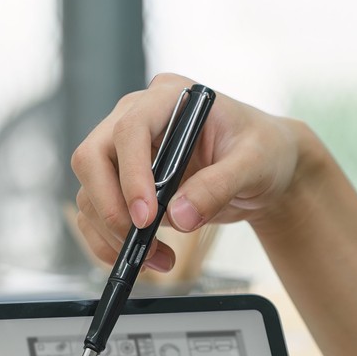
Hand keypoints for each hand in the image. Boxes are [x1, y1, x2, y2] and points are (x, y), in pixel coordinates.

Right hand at [72, 74, 304, 275]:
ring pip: (90, 191)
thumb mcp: (255, 163)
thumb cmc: (263, 150)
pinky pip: (97, 214)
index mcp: (169, 98)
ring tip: (157, 257)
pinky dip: (111, 243)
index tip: (147, 216)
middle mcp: (137, 119)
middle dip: (110, 207)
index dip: (131, 174)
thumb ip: (219, 185)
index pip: (129, 129)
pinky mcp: (123, 184)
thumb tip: (180, 216)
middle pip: (92, 157)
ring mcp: (126, 152)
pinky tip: (144, 258)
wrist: (266, 169)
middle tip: (141, 238)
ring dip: (114, 233)